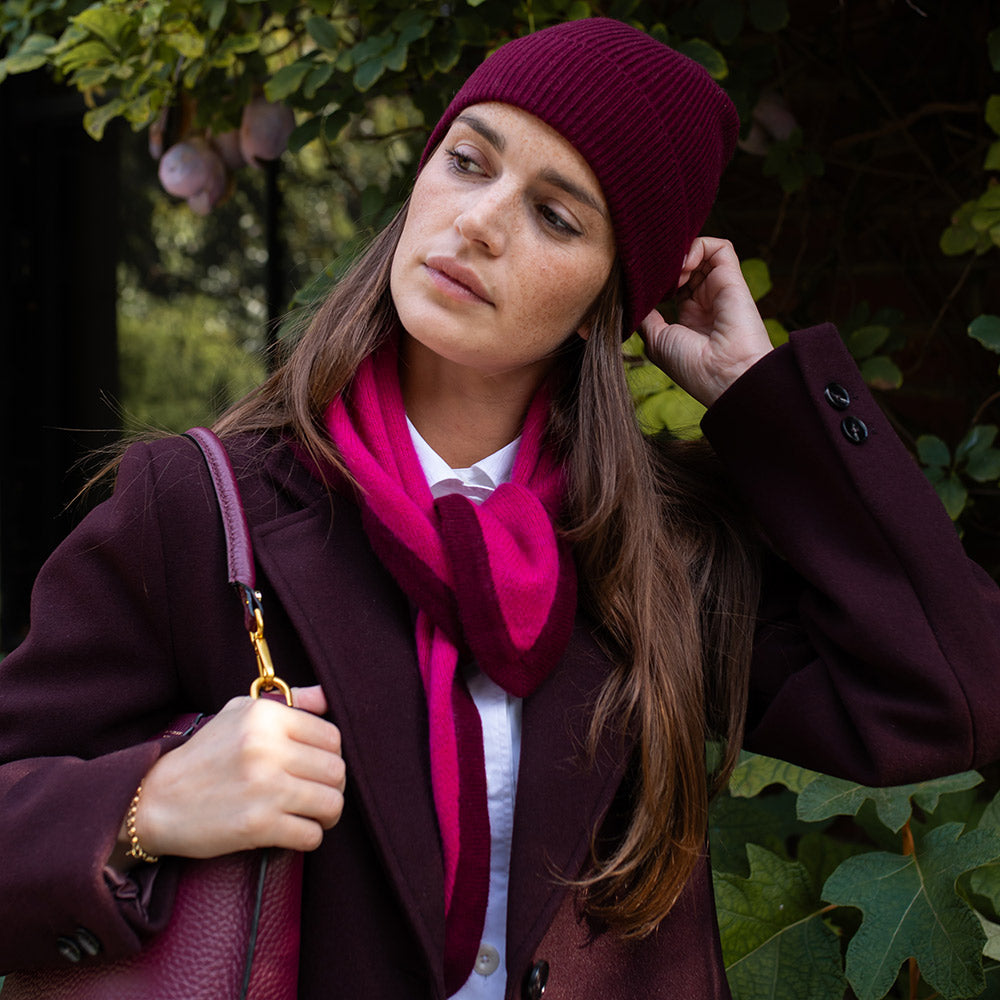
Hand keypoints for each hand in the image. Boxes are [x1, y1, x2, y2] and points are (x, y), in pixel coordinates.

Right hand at [125, 685, 345, 858]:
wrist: (155, 800)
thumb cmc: (203, 754)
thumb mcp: (238, 713)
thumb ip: (288, 702)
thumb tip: (327, 695)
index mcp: (266, 717)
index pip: (332, 736)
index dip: (331, 755)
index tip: (319, 766)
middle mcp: (268, 748)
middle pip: (336, 771)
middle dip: (334, 786)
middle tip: (320, 793)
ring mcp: (265, 788)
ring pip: (332, 803)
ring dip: (327, 814)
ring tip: (314, 814)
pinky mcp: (258, 825)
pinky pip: (311, 835)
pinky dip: (310, 837)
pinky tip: (294, 831)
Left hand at [639, 237, 772, 406]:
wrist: (722, 374)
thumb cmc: (690, 365)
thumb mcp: (656, 340)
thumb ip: (646, 316)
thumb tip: (634, 297)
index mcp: (689, 318)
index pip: (673, 286)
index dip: (657, 280)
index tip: (641, 285)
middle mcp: (705, 301)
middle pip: (685, 267)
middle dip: (666, 266)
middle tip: (653, 277)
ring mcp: (719, 289)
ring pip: (700, 254)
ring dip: (680, 256)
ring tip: (670, 273)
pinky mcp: (732, 278)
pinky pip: (720, 248)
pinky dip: (699, 247)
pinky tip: (684, 265)